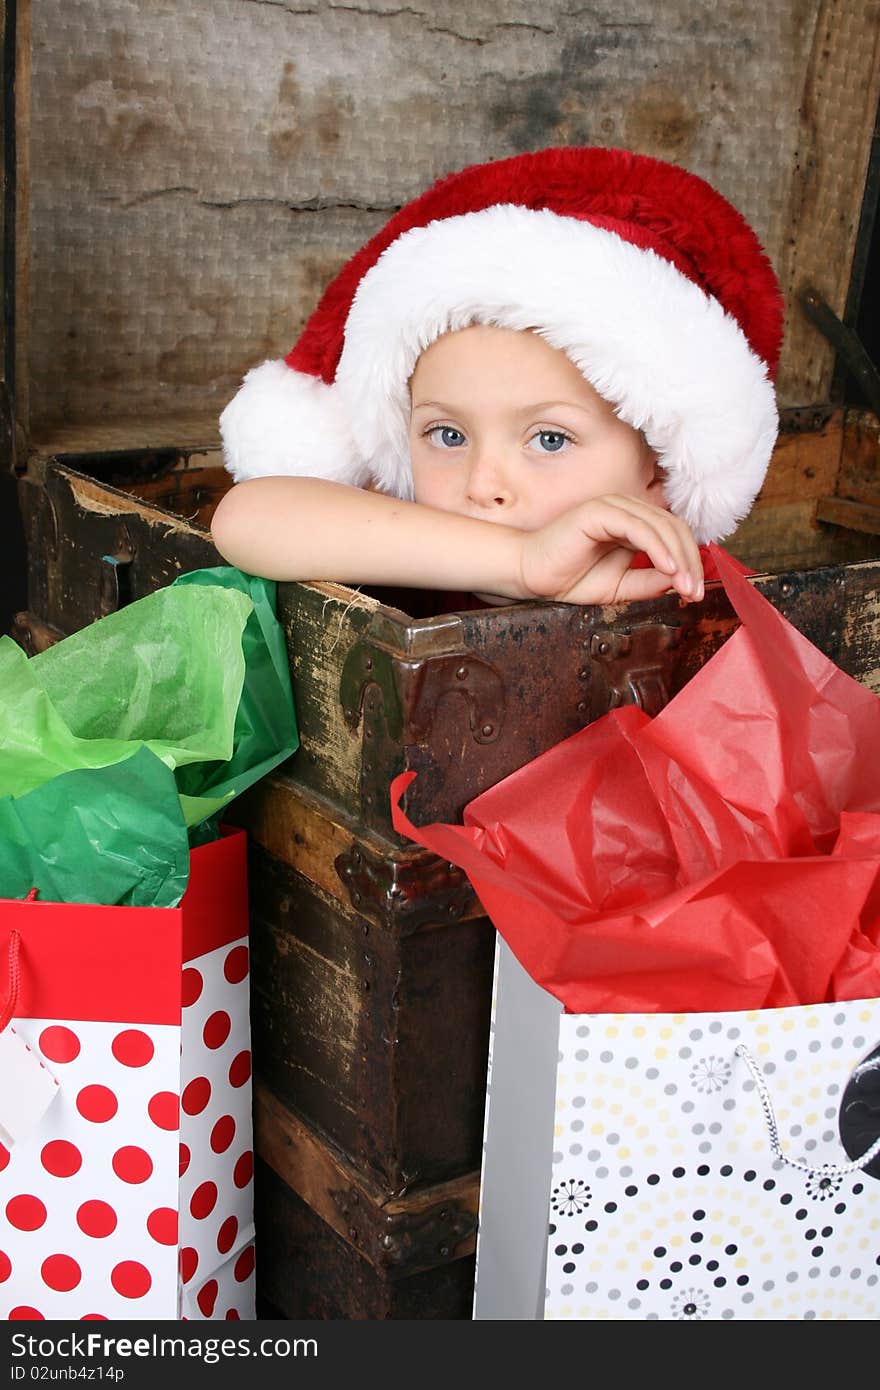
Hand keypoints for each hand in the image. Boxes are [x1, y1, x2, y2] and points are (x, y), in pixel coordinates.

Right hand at [518, 495, 703, 604]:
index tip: (695, 591)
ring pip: (661, 526)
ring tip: (685, 585)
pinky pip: (637, 527)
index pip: (674, 535)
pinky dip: (657, 547)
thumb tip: (680, 580)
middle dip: (690, 561)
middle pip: (674, 528)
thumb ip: (649, 581)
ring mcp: (613, 507)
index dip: (690, 561)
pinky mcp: (599, 511)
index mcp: (633, 524)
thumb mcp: (621, 587)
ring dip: (678, 557)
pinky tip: (668, 569)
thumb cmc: (570, 578)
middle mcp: (627, 510)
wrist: (532, 578)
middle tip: (694, 591)